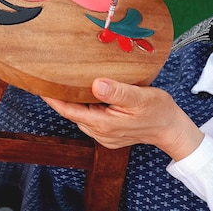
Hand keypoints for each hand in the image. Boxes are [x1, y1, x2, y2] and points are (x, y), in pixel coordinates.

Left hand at [43, 78, 203, 160]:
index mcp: (104, 124)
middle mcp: (100, 133)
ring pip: (80, 115)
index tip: (39, 85)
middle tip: (49, 77)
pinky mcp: (107, 134)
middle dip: (61, 97)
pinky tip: (85, 93)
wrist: (172, 129)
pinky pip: (89, 118)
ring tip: (63, 82)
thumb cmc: (159, 111)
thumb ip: (118, 92)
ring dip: (73, 101)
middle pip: (72, 113)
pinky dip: (84, 106)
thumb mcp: (141, 97)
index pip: (69, 111)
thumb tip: (96, 84)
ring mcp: (103, 135)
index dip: (52, 98)